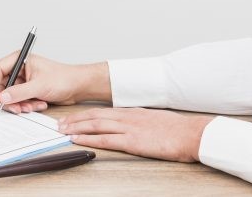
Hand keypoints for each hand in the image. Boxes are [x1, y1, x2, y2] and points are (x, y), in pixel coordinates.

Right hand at [0, 54, 111, 112]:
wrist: (78, 87)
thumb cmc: (63, 78)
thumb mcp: (39, 85)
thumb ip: (19, 92)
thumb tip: (3, 97)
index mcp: (19, 60)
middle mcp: (20, 69)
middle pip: (2, 85)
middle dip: (9, 99)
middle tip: (16, 108)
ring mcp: (24, 80)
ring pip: (11, 95)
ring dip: (20, 104)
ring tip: (32, 106)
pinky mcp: (29, 90)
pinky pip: (21, 100)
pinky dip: (28, 105)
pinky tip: (40, 104)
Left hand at [58, 107, 213, 161]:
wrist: (192, 133)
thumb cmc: (177, 129)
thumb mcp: (154, 120)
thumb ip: (140, 122)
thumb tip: (132, 126)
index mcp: (132, 112)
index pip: (102, 111)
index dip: (84, 114)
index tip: (72, 117)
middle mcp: (127, 117)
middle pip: (94, 115)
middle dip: (75, 119)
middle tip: (60, 123)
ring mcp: (129, 128)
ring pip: (95, 125)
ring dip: (77, 128)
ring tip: (63, 131)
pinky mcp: (133, 141)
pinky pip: (106, 140)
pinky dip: (89, 139)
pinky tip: (78, 140)